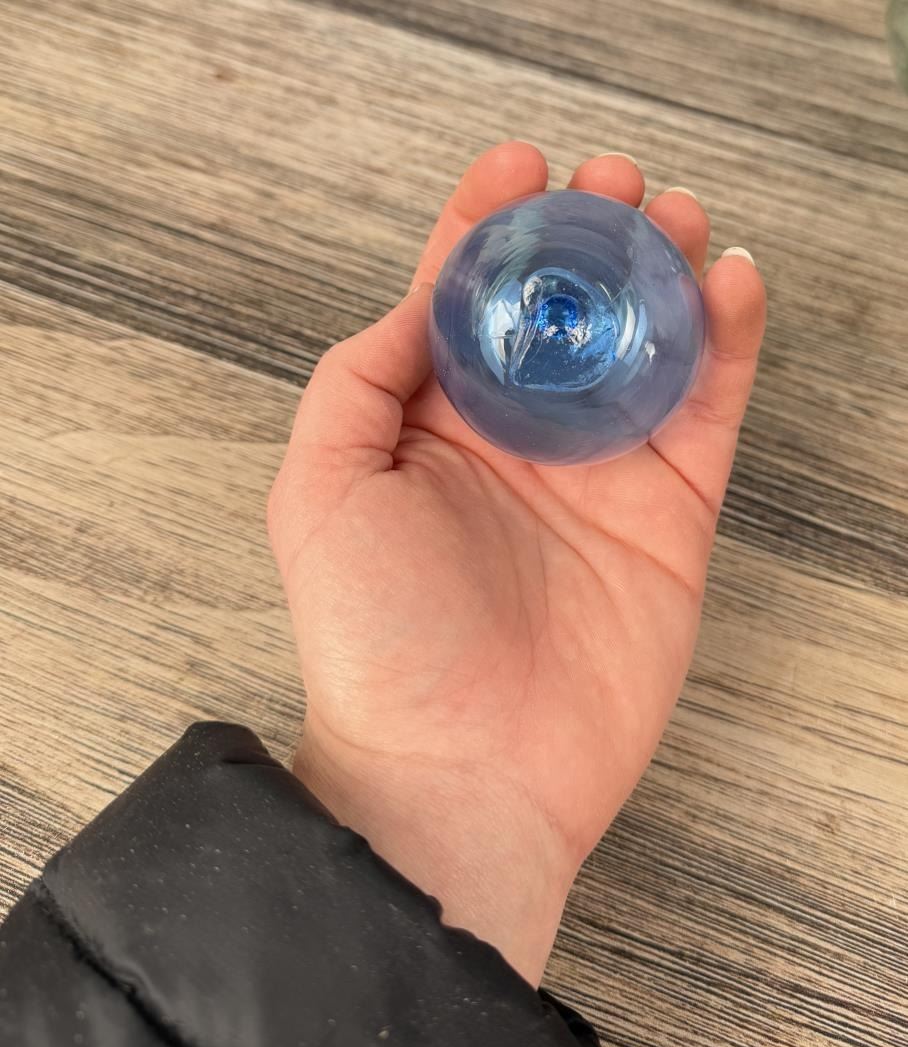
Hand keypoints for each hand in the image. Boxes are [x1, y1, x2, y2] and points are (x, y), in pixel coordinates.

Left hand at [268, 143, 766, 984]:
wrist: (463, 771)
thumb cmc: (378, 641)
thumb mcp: (319, 492)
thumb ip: (357, 381)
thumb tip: (420, 302)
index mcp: (433, 429)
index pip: (465, 303)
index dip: (489, 227)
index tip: (517, 168)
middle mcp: (518, 442)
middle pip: (563, 312)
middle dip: (589, 238)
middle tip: (613, 186)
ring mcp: (598, 476)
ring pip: (643, 346)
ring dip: (662, 272)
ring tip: (674, 217)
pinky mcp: (669, 517)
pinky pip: (708, 411)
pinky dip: (727, 343)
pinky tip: (729, 287)